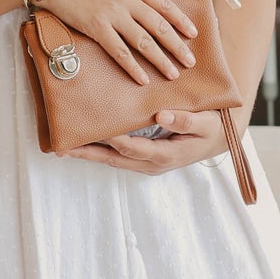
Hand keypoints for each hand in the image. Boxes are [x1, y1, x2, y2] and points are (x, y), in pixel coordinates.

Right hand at [34, 0, 199, 84]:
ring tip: (174, 73)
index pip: (164, 4)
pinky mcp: (96, 27)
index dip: (180, 20)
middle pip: (159, 26)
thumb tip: (145, 8)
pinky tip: (143, 78)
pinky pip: (119, 51)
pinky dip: (133, 67)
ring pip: (144, 41)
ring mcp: (112, 14)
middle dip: (177, 45)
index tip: (193, 33)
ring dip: (161, 59)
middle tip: (191, 61)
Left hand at [69, 107, 226, 174]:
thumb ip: (186, 120)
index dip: (113, 139)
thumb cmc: (212, 129)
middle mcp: (151, 163)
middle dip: (88, 153)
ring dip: (88, 154)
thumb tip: (162, 115)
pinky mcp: (142, 158)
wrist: (217, 140)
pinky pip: (116, 156)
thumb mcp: (206, 124)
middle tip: (62, 148)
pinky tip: (84, 143)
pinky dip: (99, 150)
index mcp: (165, 155)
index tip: (94, 128)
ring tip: (63, 148)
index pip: (133, 148)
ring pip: (112, 160)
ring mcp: (145, 163)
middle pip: (114, 159)